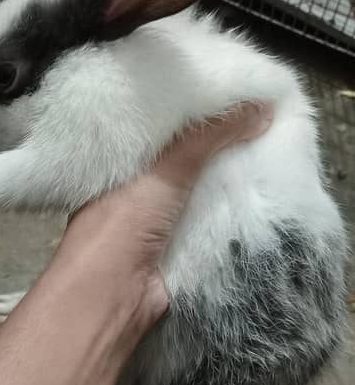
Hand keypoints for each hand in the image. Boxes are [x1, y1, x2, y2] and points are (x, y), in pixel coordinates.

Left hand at [59, 102, 273, 342]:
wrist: (114, 295)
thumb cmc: (123, 223)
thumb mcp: (165, 168)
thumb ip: (208, 136)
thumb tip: (260, 106)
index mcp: (121, 159)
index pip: (161, 123)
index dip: (194, 107)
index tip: (231, 89)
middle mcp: (138, 184)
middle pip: (186, 154)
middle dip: (217, 140)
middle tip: (260, 113)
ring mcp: (159, 215)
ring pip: (201, 186)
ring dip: (228, 173)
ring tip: (268, 142)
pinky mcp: (180, 242)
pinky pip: (211, 216)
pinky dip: (232, 204)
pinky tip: (260, 185)